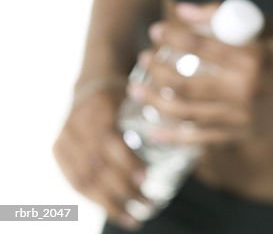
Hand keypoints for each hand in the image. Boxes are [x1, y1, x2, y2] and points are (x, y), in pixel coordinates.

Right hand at [52, 83, 150, 231]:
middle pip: (97, 164)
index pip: (109, 138)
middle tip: (148, 203)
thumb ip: (156, 108)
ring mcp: (65, 136)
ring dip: (110, 203)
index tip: (146, 178)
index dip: (126, 161)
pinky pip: (74, 181)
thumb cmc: (127, 89)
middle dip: (123, 189)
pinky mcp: (58, 149)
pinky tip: (114, 212)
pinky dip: (94, 200)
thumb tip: (187, 131)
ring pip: (84, 179)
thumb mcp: (140, 91)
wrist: (92, 81)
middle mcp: (78, 121)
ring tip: (133, 219)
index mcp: (99, 105)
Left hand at [127, 2, 272, 146]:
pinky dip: (175, 136)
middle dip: (159, 73)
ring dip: (158, 104)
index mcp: (253, 58)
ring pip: (190, 114)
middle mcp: (246, 90)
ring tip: (136, 92)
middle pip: (189, 84)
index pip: (203, 47)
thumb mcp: (265, 25)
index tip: (156, 30)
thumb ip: (223, 15)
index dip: (174, 38)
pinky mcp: (244, 135)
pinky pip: (203, 138)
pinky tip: (153, 132)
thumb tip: (184, 9)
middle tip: (142, 60)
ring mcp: (244, 117)